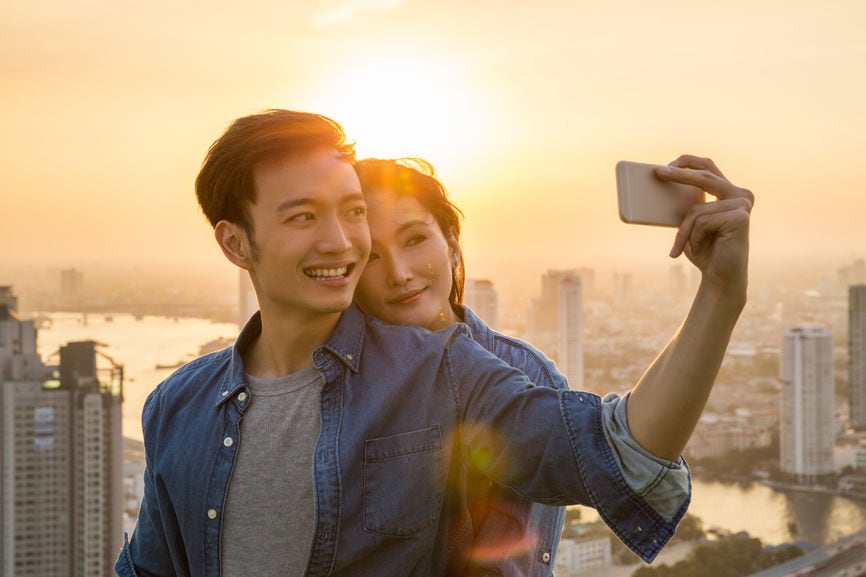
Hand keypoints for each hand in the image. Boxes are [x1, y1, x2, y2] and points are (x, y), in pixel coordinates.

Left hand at [656, 155, 752, 291]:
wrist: (720, 277)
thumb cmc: (704, 250)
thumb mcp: (691, 223)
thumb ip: (687, 204)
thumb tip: (662, 184)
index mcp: (730, 192)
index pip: (709, 167)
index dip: (688, 162)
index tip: (666, 165)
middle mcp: (740, 195)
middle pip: (705, 177)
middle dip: (680, 175)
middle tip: (659, 173)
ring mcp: (742, 205)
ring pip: (696, 210)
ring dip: (684, 232)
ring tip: (682, 247)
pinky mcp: (740, 217)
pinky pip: (701, 221)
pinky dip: (693, 237)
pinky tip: (700, 248)